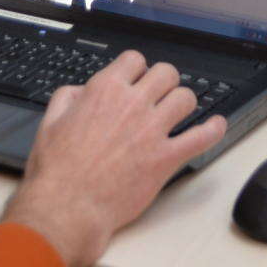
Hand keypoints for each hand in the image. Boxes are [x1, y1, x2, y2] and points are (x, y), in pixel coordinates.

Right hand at [1, 51, 225, 266]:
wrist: (69, 207)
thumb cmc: (58, 170)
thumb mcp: (50, 122)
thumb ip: (68, 97)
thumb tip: (82, 90)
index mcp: (105, 91)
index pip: (135, 59)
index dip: (136, 69)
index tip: (137, 79)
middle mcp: (133, 104)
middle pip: (166, 73)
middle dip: (163, 81)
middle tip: (159, 94)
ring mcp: (153, 130)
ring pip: (185, 98)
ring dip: (182, 102)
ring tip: (178, 111)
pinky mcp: (166, 158)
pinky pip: (200, 137)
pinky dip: (213, 129)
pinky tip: (216, 125)